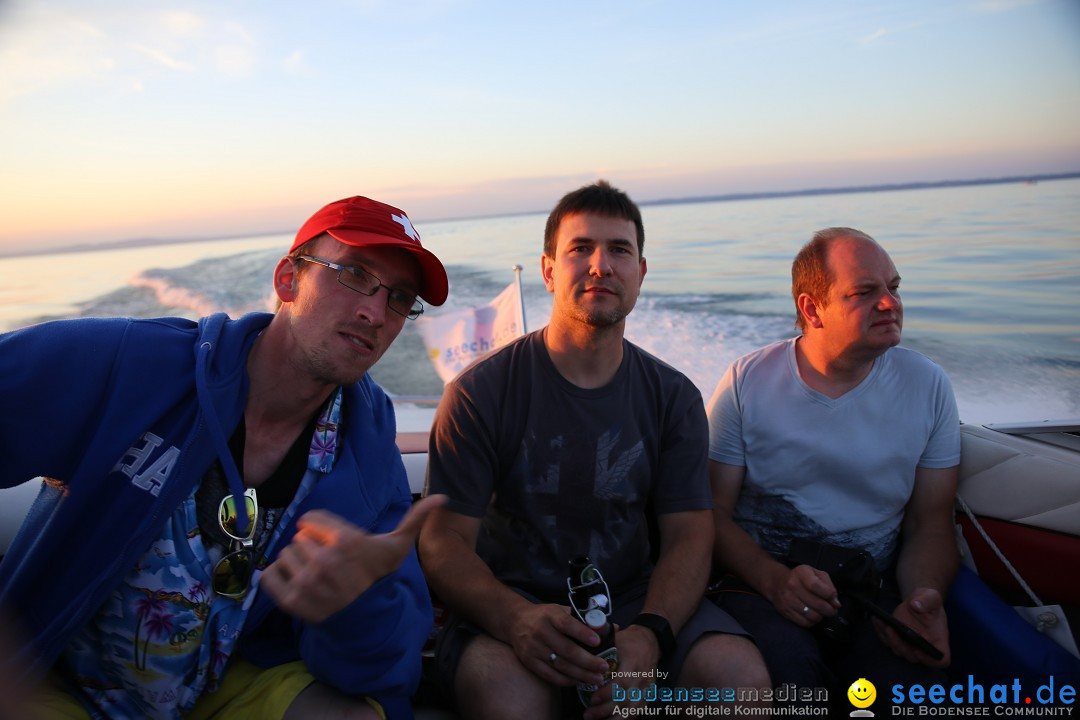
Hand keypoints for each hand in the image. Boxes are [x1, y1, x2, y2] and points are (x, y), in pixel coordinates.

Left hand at [260, 495, 445, 621]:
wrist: (367, 616)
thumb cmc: (377, 576)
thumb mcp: (396, 546)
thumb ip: (415, 518)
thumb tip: (442, 497)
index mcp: (344, 539)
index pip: (309, 520)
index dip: (320, 531)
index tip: (332, 543)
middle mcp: (324, 559)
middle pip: (297, 538)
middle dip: (310, 548)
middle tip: (328, 564)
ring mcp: (306, 581)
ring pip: (284, 556)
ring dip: (295, 564)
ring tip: (315, 576)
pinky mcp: (291, 600)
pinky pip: (268, 576)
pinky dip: (276, 578)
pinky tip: (297, 583)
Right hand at [507, 603, 608, 687]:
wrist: (515, 621)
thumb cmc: (545, 616)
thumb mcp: (561, 610)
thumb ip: (585, 619)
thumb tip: (613, 627)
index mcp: (550, 615)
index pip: (567, 624)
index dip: (582, 633)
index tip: (597, 641)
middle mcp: (540, 631)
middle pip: (566, 649)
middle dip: (588, 661)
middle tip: (604, 667)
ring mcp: (533, 648)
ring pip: (560, 665)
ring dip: (580, 674)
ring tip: (596, 678)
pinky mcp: (529, 661)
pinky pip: (549, 675)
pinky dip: (565, 680)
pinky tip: (578, 681)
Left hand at [584, 624, 655, 719]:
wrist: (651, 642)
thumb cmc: (630, 641)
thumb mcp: (616, 639)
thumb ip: (600, 647)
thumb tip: (580, 652)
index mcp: (633, 661)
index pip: (621, 682)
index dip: (606, 693)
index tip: (592, 699)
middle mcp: (641, 676)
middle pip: (625, 699)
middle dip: (605, 710)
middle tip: (588, 714)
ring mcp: (646, 688)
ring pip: (632, 709)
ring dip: (613, 718)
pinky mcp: (649, 695)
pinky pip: (637, 711)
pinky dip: (624, 718)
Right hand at [769, 564, 841, 626]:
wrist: (777, 582)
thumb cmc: (801, 578)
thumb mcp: (816, 574)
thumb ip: (829, 586)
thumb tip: (835, 603)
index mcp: (801, 572)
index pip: (816, 586)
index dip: (829, 595)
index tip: (834, 599)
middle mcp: (792, 585)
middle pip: (817, 604)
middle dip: (829, 610)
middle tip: (832, 610)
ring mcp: (787, 599)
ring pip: (812, 616)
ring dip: (821, 616)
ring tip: (822, 613)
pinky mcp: (785, 611)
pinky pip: (804, 623)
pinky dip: (812, 622)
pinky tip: (813, 616)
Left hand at [874, 587, 950, 667]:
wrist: (918, 601)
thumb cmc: (929, 602)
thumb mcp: (932, 596)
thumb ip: (927, 600)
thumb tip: (916, 605)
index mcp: (939, 640)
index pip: (940, 659)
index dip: (930, 660)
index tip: (918, 651)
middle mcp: (924, 646)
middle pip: (913, 657)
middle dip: (900, 645)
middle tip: (891, 629)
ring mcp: (909, 645)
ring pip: (898, 650)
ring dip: (888, 638)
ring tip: (881, 621)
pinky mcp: (896, 639)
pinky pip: (887, 640)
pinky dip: (880, 631)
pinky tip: (876, 619)